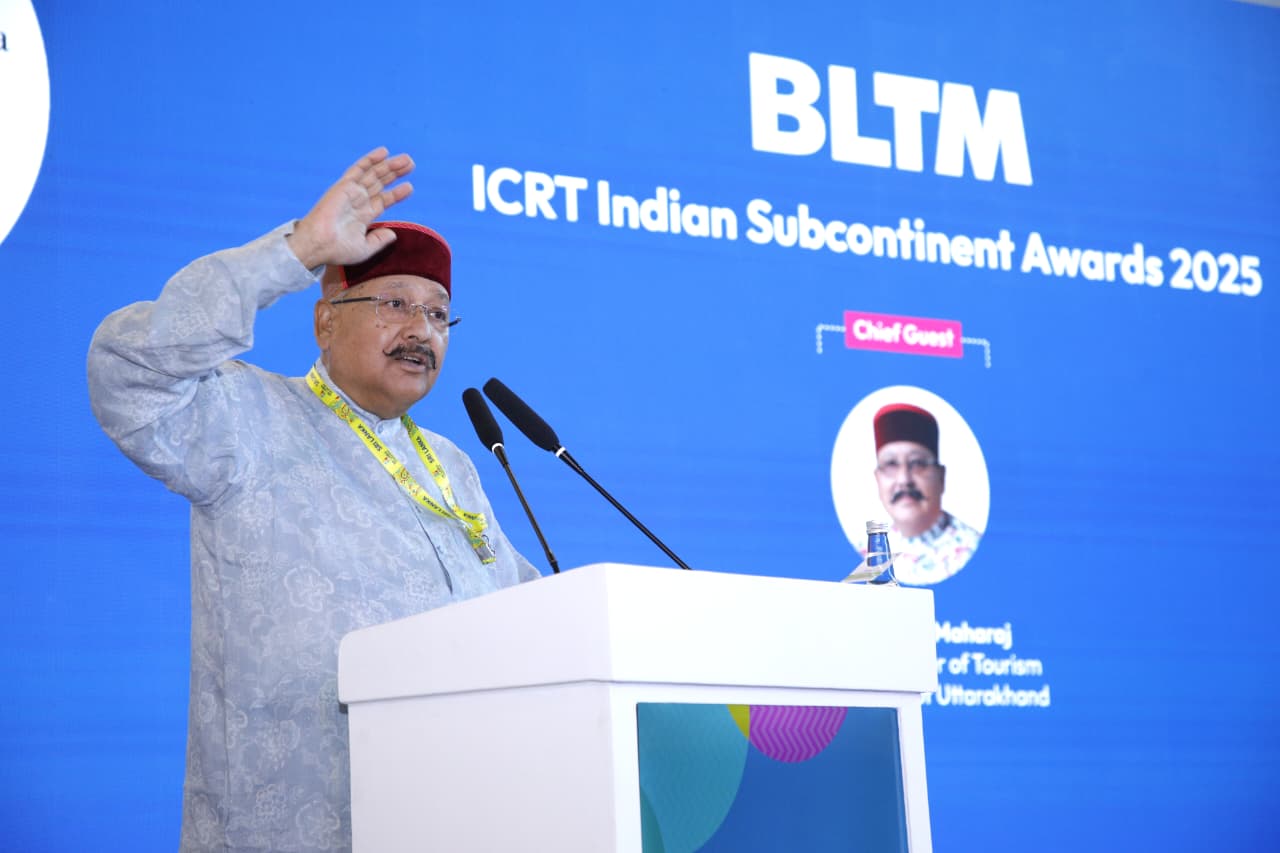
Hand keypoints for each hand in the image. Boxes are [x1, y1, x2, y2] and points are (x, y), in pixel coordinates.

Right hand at [287, 147, 414, 269]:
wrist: (319, 244)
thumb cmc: (338, 250)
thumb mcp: (365, 248)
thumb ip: (379, 240)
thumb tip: (393, 234)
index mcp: (362, 216)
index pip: (383, 200)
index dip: (396, 193)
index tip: (409, 187)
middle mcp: (358, 201)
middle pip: (380, 183)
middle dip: (395, 173)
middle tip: (411, 164)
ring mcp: (351, 192)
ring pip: (373, 174)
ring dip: (389, 165)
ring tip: (407, 159)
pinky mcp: (344, 186)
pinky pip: (359, 169)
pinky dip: (370, 160)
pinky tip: (384, 152)